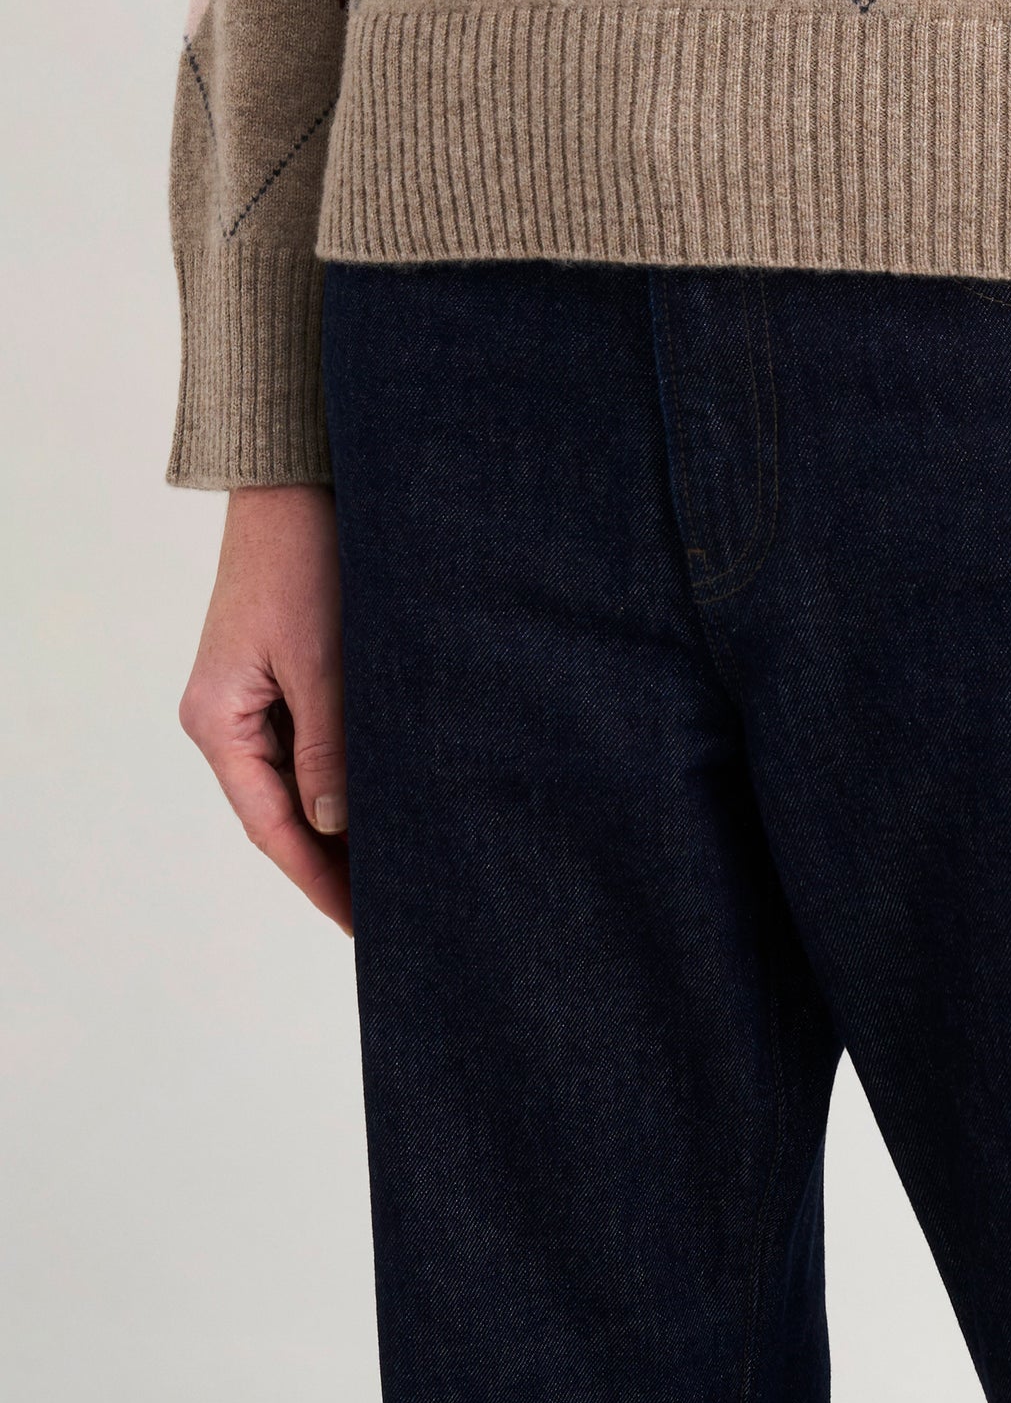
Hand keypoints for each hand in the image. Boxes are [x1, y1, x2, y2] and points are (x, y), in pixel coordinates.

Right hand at [179, 484, 351, 933]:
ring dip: (345, 817)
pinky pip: (313, 739)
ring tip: (400, 863)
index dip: (318, 878)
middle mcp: (227, 716)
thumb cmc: (303, 560)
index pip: (271, 825)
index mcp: (219, 721)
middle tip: (394, 907)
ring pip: (301, 776)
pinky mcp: (281, 670)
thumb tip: (335, 825)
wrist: (295, 480)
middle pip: (283, 809)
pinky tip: (388, 793)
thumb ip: (328, 746)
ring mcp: (251, 694)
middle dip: (334, 858)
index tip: (362, 922)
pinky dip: (347, 770)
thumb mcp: (322, 660)